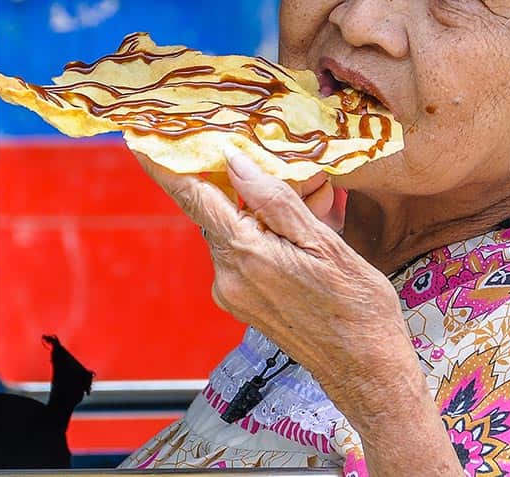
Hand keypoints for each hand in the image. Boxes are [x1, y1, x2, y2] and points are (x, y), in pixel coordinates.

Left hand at [133, 149, 415, 417]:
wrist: (366, 368)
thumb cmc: (356, 307)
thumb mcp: (324, 242)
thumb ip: (274, 200)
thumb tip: (234, 162)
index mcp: (246, 254)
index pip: (195, 198)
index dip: (168, 167)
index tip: (143, 141)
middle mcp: (229, 276)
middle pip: (223, 211)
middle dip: (256, 188)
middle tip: (306, 181)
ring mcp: (234, 293)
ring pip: (239, 231)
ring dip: (270, 213)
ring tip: (320, 208)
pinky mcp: (244, 304)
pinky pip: (247, 255)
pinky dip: (271, 237)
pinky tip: (309, 235)